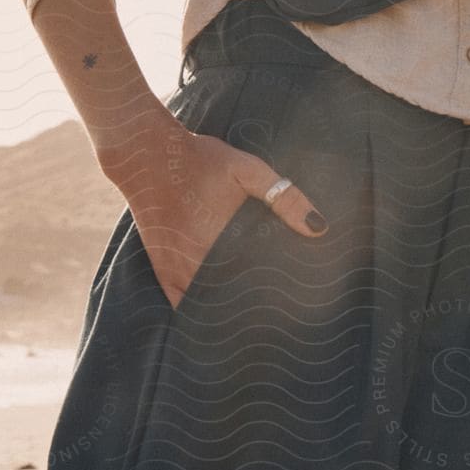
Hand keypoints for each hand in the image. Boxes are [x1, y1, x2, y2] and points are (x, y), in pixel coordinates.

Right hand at [117, 120, 329, 310]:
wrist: (149, 154)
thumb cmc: (203, 161)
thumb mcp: (249, 169)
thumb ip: (283, 197)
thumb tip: (319, 228)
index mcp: (225, 244)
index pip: (257, 286)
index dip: (276, 295)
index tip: (293, 300)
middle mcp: (199, 264)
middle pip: (234, 299)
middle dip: (255, 305)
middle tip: (278, 308)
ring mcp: (177, 270)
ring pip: (208, 305)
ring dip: (227, 310)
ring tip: (251, 315)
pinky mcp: (162, 268)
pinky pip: (180, 302)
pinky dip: (197, 310)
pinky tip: (212, 314)